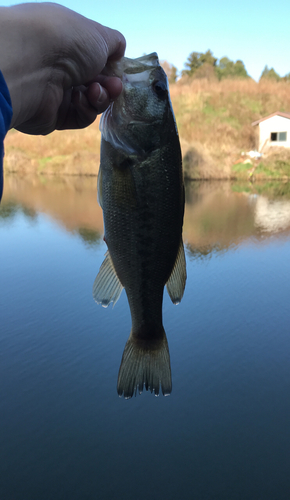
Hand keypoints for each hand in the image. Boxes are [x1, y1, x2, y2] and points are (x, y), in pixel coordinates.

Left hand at [0, 3, 125, 134]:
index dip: (111, 67)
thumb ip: (114, 43)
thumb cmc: (67, 42)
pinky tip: (80, 99)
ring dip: (100, 97)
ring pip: (90, 101)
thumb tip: (119, 51)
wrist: (33, 66)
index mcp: (67, 43)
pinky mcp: (54, 115)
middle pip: (95, 82)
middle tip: (114, 86)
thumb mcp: (99, 34)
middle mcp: (59, 67)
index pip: (94, 59)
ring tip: (95, 91)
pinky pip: (79, 117)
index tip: (119, 71)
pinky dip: (86, 109)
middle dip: (109, 85)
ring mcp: (56, 92)